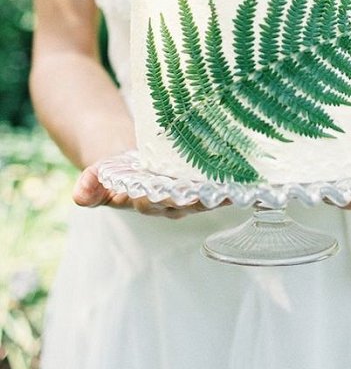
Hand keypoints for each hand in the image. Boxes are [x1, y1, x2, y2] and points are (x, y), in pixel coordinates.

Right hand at [73, 159, 229, 218]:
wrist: (128, 163)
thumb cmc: (114, 171)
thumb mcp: (97, 176)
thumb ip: (90, 186)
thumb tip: (79, 195)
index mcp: (146, 203)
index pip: (158, 202)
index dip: (167, 198)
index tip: (178, 191)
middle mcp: (171, 205)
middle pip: (190, 202)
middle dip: (204, 197)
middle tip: (219, 189)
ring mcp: (189, 198)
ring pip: (210, 199)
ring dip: (226, 194)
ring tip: (244, 187)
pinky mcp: (203, 188)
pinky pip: (221, 191)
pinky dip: (236, 189)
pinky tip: (254, 184)